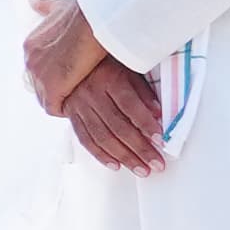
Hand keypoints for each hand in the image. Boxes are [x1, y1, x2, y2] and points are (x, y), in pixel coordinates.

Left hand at [22, 0, 109, 118]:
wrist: (93, 23)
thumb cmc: (83, 14)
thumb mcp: (58, 7)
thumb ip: (45, 6)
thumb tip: (32, 0)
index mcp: (31, 44)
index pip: (38, 66)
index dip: (54, 73)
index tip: (68, 75)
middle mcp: (30, 60)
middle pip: (39, 83)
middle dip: (55, 88)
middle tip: (74, 90)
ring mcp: (39, 76)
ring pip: (45, 97)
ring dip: (60, 100)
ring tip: (77, 101)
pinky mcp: (51, 88)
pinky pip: (54, 107)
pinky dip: (65, 108)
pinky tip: (78, 107)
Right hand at [57, 56, 165, 172]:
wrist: (69, 60)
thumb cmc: (105, 65)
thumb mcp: (127, 69)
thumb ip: (143, 92)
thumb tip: (159, 113)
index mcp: (108, 79)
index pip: (129, 105)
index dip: (145, 123)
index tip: (160, 139)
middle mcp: (91, 94)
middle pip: (117, 126)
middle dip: (139, 148)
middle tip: (156, 163)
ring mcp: (79, 106)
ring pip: (102, 136)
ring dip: (123, 156)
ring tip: (141, 169)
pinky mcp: (71, 115)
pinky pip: (85, 138)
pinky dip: (100, 154)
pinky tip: (115, 165)